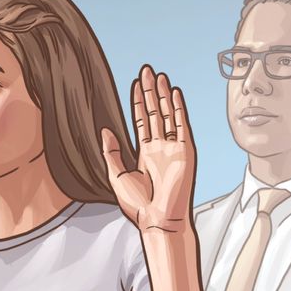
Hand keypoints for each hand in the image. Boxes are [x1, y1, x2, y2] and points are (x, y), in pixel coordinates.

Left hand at [102, 65, 196, 235]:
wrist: (157, 219)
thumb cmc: (138, 206)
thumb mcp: (117, 176)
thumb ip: (111, 153)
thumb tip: (105, 131)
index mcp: (144, 154)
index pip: (142, 121)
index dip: (138, 103)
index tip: (136, 85)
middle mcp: (160, 148)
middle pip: (155, 113)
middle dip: (151, 92)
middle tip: (147, 70)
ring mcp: (174, 148)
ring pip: (168, 115)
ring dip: (164, 95)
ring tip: (159, 75)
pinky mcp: (185, 151)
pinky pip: (182, 125)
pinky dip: (179, 109)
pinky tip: (174, 93)